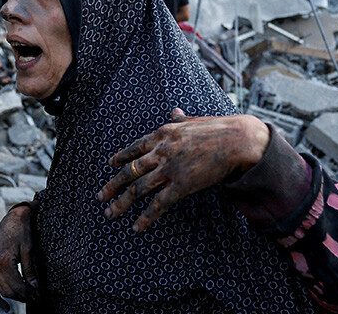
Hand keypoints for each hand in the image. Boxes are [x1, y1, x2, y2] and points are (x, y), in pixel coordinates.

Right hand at [0, 206, 37, 310]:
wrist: (11, 220)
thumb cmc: (22, 233)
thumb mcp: (29, 250)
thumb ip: (30, 270)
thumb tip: (35, 287)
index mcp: (4, 261)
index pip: (17, 285)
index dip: (28, 293)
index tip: (38, 296)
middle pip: (8, 290)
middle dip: (22, 296)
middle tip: (35, 298)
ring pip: (0, 290)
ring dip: (13, 297)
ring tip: (26, 299)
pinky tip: (5, 307)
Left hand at [97, 109, 267, 231]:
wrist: (237, 141)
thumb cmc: (218, 129)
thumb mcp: (193, 121)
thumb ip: (180, 120)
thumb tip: (174, 111)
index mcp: (162, 134)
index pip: (134, 147)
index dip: (120, 157)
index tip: (110, 164)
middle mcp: (161, 151)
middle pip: (130, 170)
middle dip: (112, 185)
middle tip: (100, 196)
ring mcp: (170, 169)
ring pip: (138, 189)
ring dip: (121, 203)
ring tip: (110, 213)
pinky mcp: (182, 185)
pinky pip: (159, 204)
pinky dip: (146, 217)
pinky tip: (137, 226)